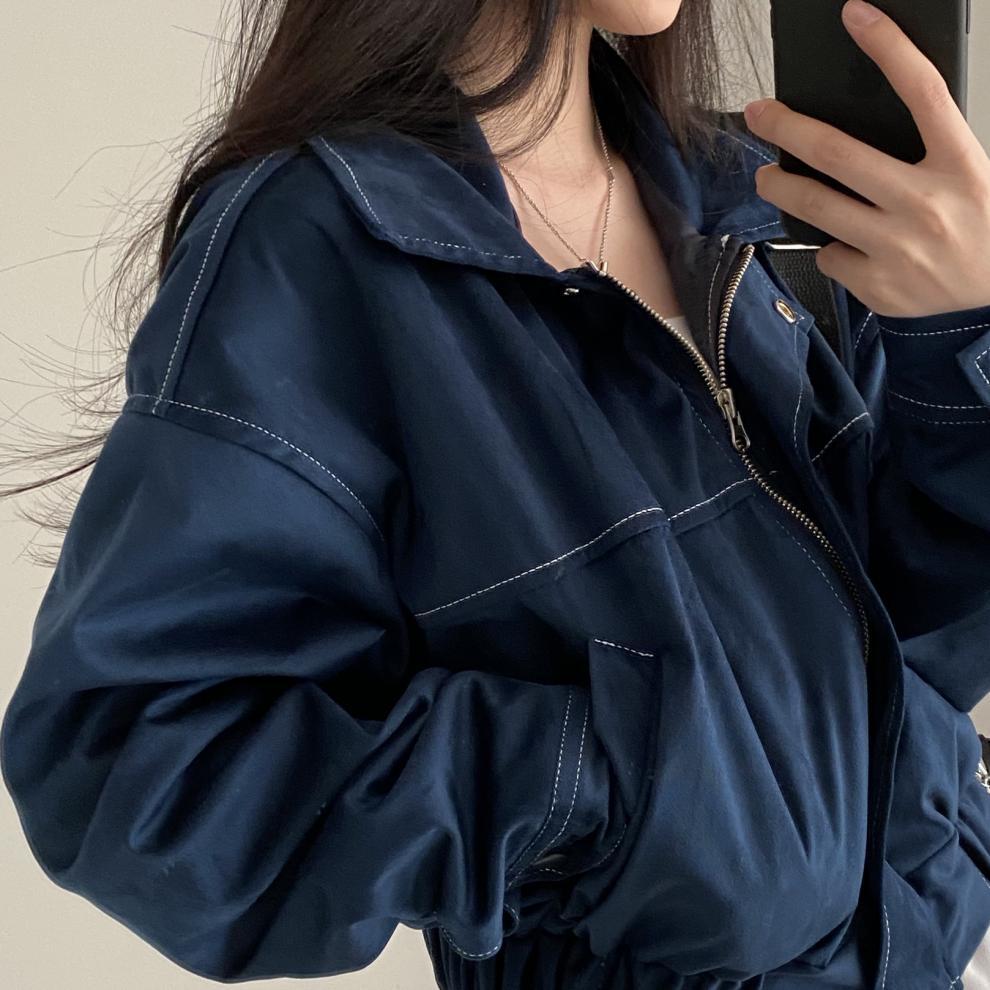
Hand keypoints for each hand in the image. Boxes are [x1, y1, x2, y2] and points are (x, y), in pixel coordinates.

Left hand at [743, 0, 989, 318]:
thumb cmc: (978, 229)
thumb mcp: (968, 176)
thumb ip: (923, 153)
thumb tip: (853, 132)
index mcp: (959, 165)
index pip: (923, 91)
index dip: (888, 47)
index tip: (856, 16)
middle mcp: (926, 203)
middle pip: (839, 154)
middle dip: (787, 129)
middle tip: (758, 115)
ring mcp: (897, 247)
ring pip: (817, 207)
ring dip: (780, 187)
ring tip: (766, 177)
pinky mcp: (877, 284)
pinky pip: (830, 256)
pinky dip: (830, 247)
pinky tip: (845, 247)